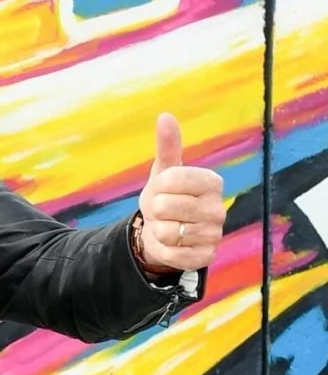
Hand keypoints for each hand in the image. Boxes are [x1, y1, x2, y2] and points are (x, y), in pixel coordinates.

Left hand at [136, 113, 225, 272]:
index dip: (158, 186)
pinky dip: (163, 250)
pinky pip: (172, 254)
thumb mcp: (164, 171)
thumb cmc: (166, 197)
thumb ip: (167, 146)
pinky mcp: (205, 258)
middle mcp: (219, 208)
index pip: (172, 179)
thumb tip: (165, 117)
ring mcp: (215, 235)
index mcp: (212, 182)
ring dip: (159, 230)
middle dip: (155, 209)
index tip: (163, 189)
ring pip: (168, 232)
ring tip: (168, 225)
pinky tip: (171, 244)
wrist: (163, 232)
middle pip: (167, 206)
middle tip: (163, 210)